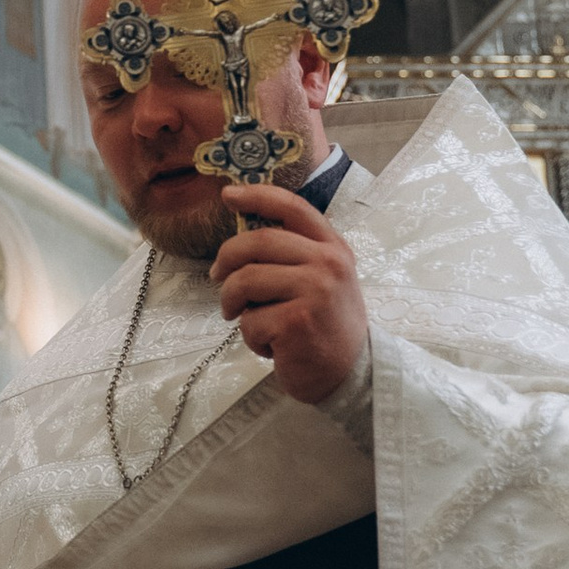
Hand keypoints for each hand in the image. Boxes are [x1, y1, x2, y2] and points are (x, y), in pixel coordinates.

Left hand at [207, 183, 367, 405]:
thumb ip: (294, 255)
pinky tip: (269, 345)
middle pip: (258, 241)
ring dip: (231, 301)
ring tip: (240, 316)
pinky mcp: (297, 320)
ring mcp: (314, 290)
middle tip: (217, 277)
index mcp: (333, 247)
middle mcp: (327, 263)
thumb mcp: (323, 280)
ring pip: (245, 280)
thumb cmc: (327, 326)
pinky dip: (249, 336)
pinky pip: (249, 319)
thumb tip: (241, 241)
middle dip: (226, 259)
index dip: (256, 195)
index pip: (292, 207)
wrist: (351, 373)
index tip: (228, 195)